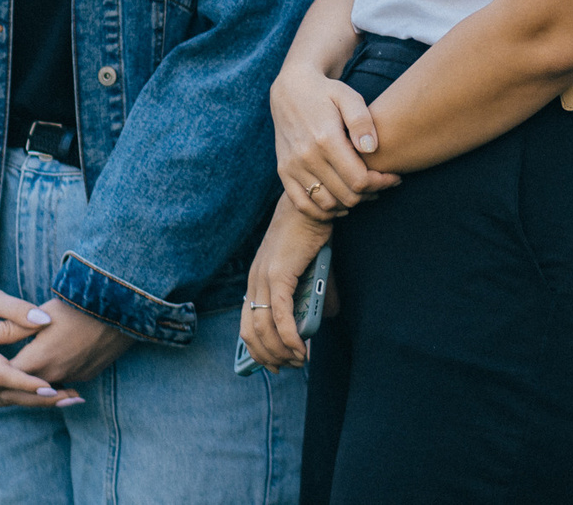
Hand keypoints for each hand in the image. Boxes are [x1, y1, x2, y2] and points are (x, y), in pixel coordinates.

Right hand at [0, 244, 77, 408]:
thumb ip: (17, 310)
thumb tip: (45, 320)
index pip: (1, 375)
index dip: (25, 382)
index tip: (50, 386)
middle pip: (5, 392)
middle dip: (38, 398)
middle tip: (71, 400)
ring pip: (4, 392)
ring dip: (34, 398)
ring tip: (68, 400)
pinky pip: (1, 386)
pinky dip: (23, 391)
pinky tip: (47, 393)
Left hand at [0, 301, 135, 408]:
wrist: (125, 310)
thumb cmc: (81, 304)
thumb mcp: (40, 313)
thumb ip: (8, 325)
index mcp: (38, 360)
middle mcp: (53, 375)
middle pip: (11, 395)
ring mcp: (71, 376)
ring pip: (32, 395)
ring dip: (7, 396)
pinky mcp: (85, 374)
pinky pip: (52, 389)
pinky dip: (33, 392)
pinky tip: (28, 390)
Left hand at [240, 202, 333, 371]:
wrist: (309, 206)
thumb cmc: (310, 236)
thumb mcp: (309, 272)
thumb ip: (314, 296)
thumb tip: (325, 318)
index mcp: (256, 282)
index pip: (247, 325)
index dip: (256, 350)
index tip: (272, 365)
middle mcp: (254, 282)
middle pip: (251, 333)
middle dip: (270, 357)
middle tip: (289, 366)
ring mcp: (264, 279)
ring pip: (264, 329)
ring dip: (281, 351)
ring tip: (299, 359)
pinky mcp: (278, 275)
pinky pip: (281, 316)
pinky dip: (290, 337)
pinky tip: (300, 348)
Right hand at [271, 61, 395, 219]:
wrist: (290, 89)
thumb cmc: (326, 92)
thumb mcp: (348, 96)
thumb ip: (362, 121)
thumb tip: (371, 148)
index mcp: (325, 139)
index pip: (359, 179)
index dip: (381, 183)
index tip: (393, 177)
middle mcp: (306, 156)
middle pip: (347, 195)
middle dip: (370, 193)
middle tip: (381, 184)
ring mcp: (292, 166)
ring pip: (328, 204)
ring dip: (350, 203)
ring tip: (362, 191)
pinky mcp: (283, 171)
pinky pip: (303, 205)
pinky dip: (323, 211)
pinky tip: (339, 203)